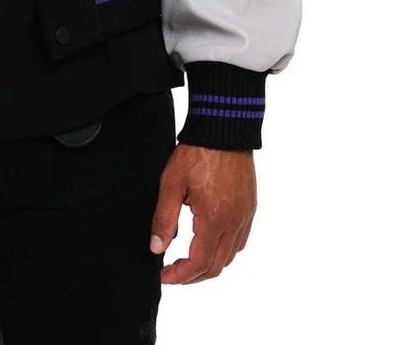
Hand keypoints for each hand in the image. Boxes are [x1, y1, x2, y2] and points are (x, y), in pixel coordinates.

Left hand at [149, 143, 255, 283]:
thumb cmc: (197, 152)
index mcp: (215, 219)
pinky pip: (240, 240)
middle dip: (193, 276)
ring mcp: (245, 215)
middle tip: (173, 273)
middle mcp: (235, 222)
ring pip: (230, 256)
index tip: (164, 277)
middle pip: (217, 266)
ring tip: (188, 262)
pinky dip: (224, 251)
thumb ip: (164, 218)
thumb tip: (156, 248)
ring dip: (210, 265)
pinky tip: (209, 243)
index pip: (199, 263)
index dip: (180, 276)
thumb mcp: (171, 183)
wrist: (224, 129)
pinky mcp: (249, 207)